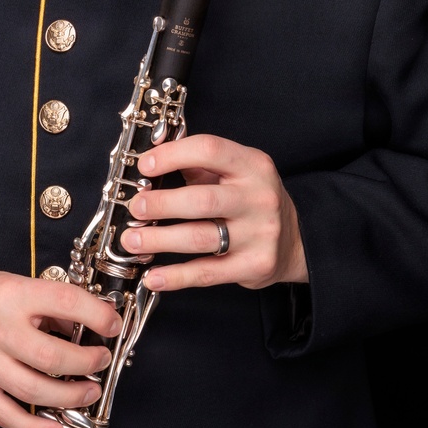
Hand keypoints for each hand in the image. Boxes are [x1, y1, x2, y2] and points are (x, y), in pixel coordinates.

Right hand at [0, 268, 122, 427]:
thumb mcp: (17, 284)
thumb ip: (51, 305)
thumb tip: (89, 327)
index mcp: (11, 294)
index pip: (64, 301)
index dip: (96, 316)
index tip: (112, 325)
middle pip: (51, 355)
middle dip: (87, 362)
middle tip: (100, 361)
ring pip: (34, 389)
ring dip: (70, 396)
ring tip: (89, 392)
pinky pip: (7, 416)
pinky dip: (36, 427)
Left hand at [119, 134, 307, 291]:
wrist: (295, 239)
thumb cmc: (251, 199)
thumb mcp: (236, 171)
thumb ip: (198, 163)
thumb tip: (150, 159)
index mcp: (252, 165)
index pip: (209, 150)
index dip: (172, 155)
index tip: (144, 166)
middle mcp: (259, 198)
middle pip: (202, 200)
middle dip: (161, 204)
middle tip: (135, 208)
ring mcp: (259, 234)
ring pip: (200, 238)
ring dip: (159, 240)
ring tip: (132, 240)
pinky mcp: (254, 266)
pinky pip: (208, 273)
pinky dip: (176, 277)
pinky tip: (153, 276)